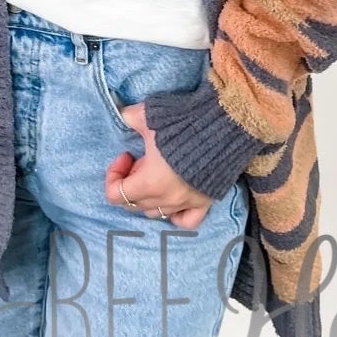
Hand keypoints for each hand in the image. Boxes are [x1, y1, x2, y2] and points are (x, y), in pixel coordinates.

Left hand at [103, 102, 214, 227]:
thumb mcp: (149, 115)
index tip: (126, 155)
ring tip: (156, 174)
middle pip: (134, 203)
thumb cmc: (183, 122)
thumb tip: (123, 116)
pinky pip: (186, 221)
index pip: (114, 194)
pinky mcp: (204, 202)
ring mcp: (186, 203)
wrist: (223, 127)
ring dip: (149, 196)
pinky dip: (175, 214)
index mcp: (149, 182)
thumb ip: (130, 117)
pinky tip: (173, 199)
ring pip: (156, 212)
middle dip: (131, 183)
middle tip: (141, 161)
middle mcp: (166, 198)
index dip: (114, 174)